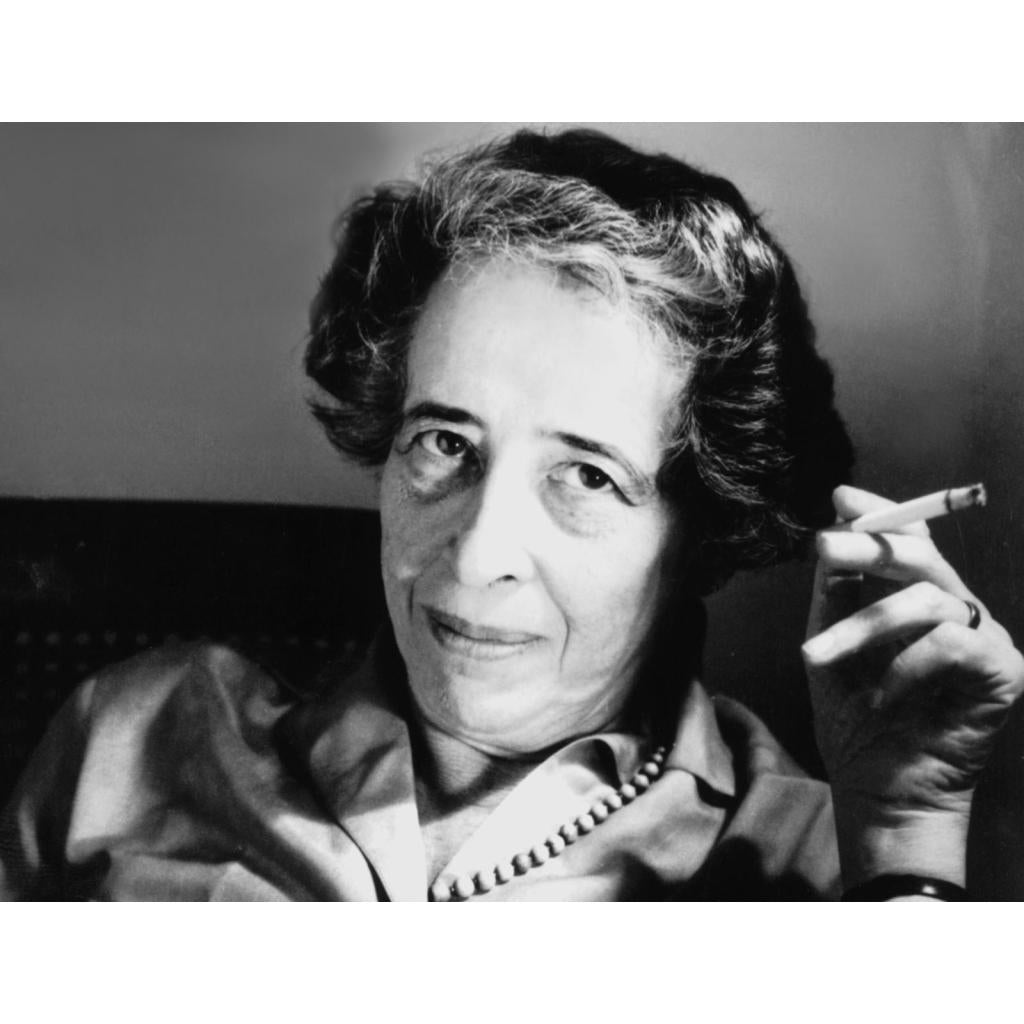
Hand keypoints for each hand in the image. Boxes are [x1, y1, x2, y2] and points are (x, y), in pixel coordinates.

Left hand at [801, 485, 1023, 886]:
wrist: (878, 791)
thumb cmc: (853, 720)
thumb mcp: (829, 644)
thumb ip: (834, 593)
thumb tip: (831, 534)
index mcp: (917, 600)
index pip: (913, 539)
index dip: (881, 512)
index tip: (840, 499)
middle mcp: (957, 611)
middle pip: (924, 555)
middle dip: (869, 545)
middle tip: (823, 546)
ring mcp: (984, 639)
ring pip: (928, 597)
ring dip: (863, 624)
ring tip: (817, 658)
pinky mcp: (1003, 673)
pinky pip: (950, 643)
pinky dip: (904, 665)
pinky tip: (880, 697)